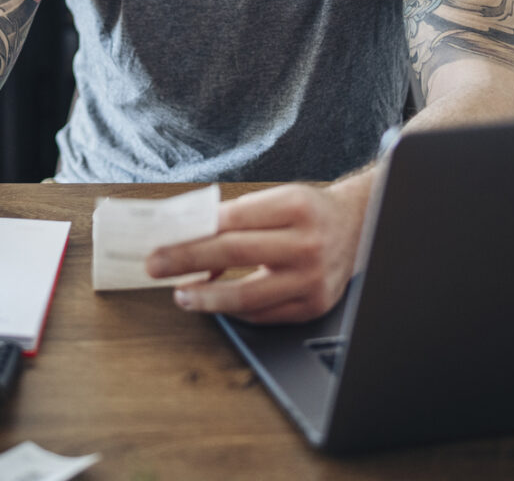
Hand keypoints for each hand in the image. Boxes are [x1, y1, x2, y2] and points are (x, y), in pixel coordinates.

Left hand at [144, 183, 363, 324]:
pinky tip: (214, 302)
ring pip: (246, 296)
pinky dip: (232, 310)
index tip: (163, 238)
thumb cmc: (308, 212)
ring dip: (205, 297)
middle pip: (234, 253)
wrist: (358, 228)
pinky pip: (262, 315)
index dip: (194, 230)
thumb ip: (235, 214)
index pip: (233, 218)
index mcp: (296, 207)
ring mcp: (312, 280)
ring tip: (181, 293)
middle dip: (186, 259)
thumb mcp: (277, 198)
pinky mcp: (313, 307)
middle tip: (155, 265)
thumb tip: (185, 233)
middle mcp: (308, 244)